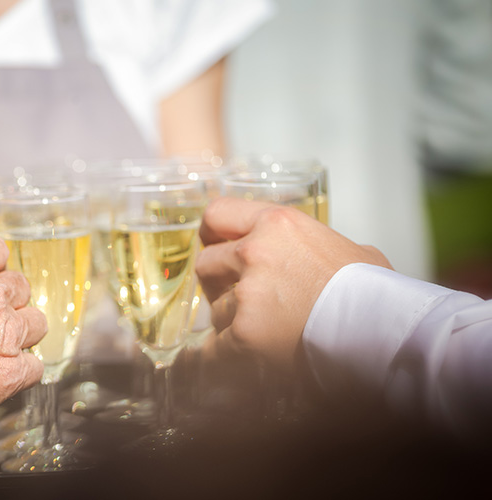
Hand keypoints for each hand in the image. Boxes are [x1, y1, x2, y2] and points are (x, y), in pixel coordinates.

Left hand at [195, 197, 390, 371]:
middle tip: (241, 301)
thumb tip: (310, 256)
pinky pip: (213, 348)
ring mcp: (247, 295)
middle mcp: (255, 253)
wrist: (390, 335)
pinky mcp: (244, 335)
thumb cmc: (379, 294)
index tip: (213, 245)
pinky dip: (223, 359)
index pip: (217, 214)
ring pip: (213, 310)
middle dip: (219, 285)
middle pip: (206, 264)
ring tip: (265, 336)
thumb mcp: (350, 250)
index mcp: (278, 224)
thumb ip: (314, 246)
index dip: (212, 234)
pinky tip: (239, 364)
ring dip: (231, 323)